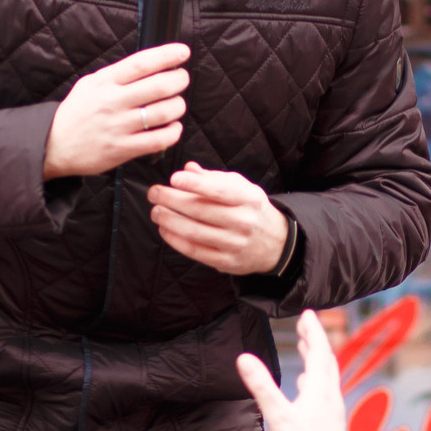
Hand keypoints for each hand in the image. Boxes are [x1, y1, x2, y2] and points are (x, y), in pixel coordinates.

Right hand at [45, 43, 188, 178]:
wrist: (53, 145)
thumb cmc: (76, 113)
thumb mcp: (90, 84)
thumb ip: (117, 75)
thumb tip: (151, 64)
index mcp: (105, 82)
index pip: (141, 63)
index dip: (166, 56)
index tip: (183, 52)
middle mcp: (113, 102)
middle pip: (159, 86)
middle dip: (179, 80)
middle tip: (181, 79)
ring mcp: (119, 127)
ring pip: (163, 112)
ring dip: (178, 106)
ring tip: (176, 104)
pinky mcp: (123, 149)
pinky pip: (159, 139)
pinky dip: (173, 132)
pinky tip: (172, 127)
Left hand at [148, 163, 290, 276]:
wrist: (276, 243)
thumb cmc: (251, 209)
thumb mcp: (241, 188)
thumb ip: (214, 178)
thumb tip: (188, 168)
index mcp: (248, 199)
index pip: (218, 190)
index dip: (194, 184)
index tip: (174, 178)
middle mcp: (243, 222)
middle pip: (201, 211)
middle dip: (172, 200)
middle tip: (154, 193)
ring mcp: (235, 244)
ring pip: (195, 232)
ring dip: (170, 221)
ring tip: (156, 211)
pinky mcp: (227, 262)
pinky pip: (196, 251)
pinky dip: (176, 240)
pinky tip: (165, 229)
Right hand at [236, 310, 348, 430]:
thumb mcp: (278, 416)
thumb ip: (262, 386)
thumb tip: (244, 358)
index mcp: (320, 389)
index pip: (319, 350)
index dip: (313, 330)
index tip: (308, 312)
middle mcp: (331, 395)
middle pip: (326, 360)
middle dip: (316, 339)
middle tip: (306, 324)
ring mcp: (333, 408)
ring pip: (327, 375)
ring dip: (318, 357)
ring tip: (307, 346)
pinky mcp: (331, 420)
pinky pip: (325, 390)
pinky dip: (317, 378)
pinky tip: (307, 386)